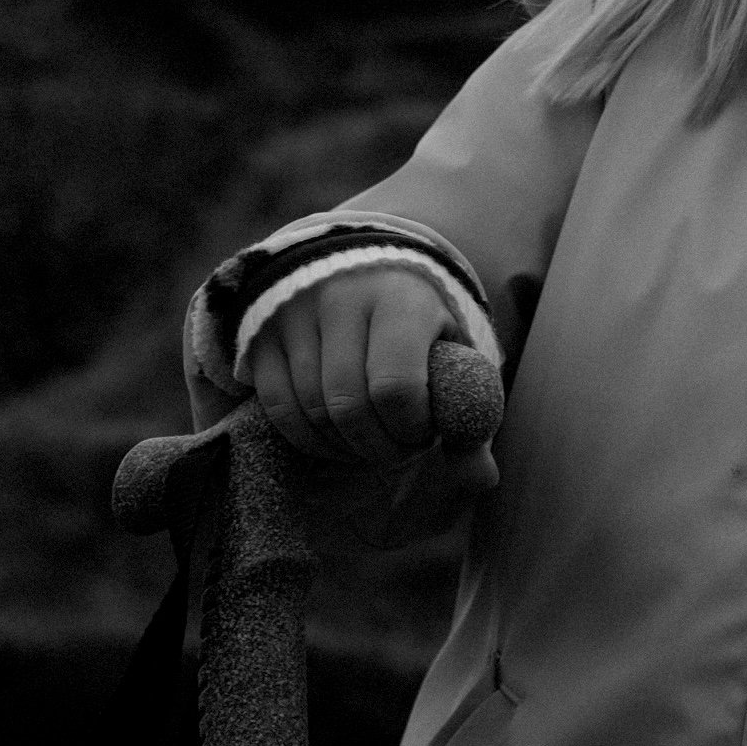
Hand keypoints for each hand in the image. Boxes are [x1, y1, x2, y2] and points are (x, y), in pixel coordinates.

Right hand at [245, 260, 459, 465]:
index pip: (395, 387)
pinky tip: (334, 441)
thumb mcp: (454, 351)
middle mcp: (342, 298)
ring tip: (370, 446)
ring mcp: (296, 314)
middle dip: (377, 447)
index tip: (425, 435)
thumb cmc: (420, 322)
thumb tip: (483, 477)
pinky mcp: (263, 333)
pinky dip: (307, 438)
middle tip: (397, 452)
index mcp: (401, 297)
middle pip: (349, 405)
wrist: (366, 268)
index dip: (410, 429)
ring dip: (342, 447)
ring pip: (310, 410)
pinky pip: (278, 405)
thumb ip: (470, 411)